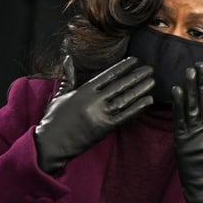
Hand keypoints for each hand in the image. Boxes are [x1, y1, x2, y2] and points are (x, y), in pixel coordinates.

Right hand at [34, 55, 153, 173]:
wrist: (51, 143)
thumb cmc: (54, 119)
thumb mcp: (60, 95)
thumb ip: (69, 77)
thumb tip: (67, 58)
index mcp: (84, 90)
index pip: (108, 75)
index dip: (123, 67)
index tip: (135, 60)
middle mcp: (94, 101)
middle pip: (120, 85)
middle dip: (136, 76)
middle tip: (150, 69)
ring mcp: (100, 115)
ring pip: (125, 99)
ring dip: (140, 89)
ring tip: (152, 81)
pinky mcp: (104, 128)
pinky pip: (125, 116)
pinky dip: (138, 108)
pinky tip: (148, 101)